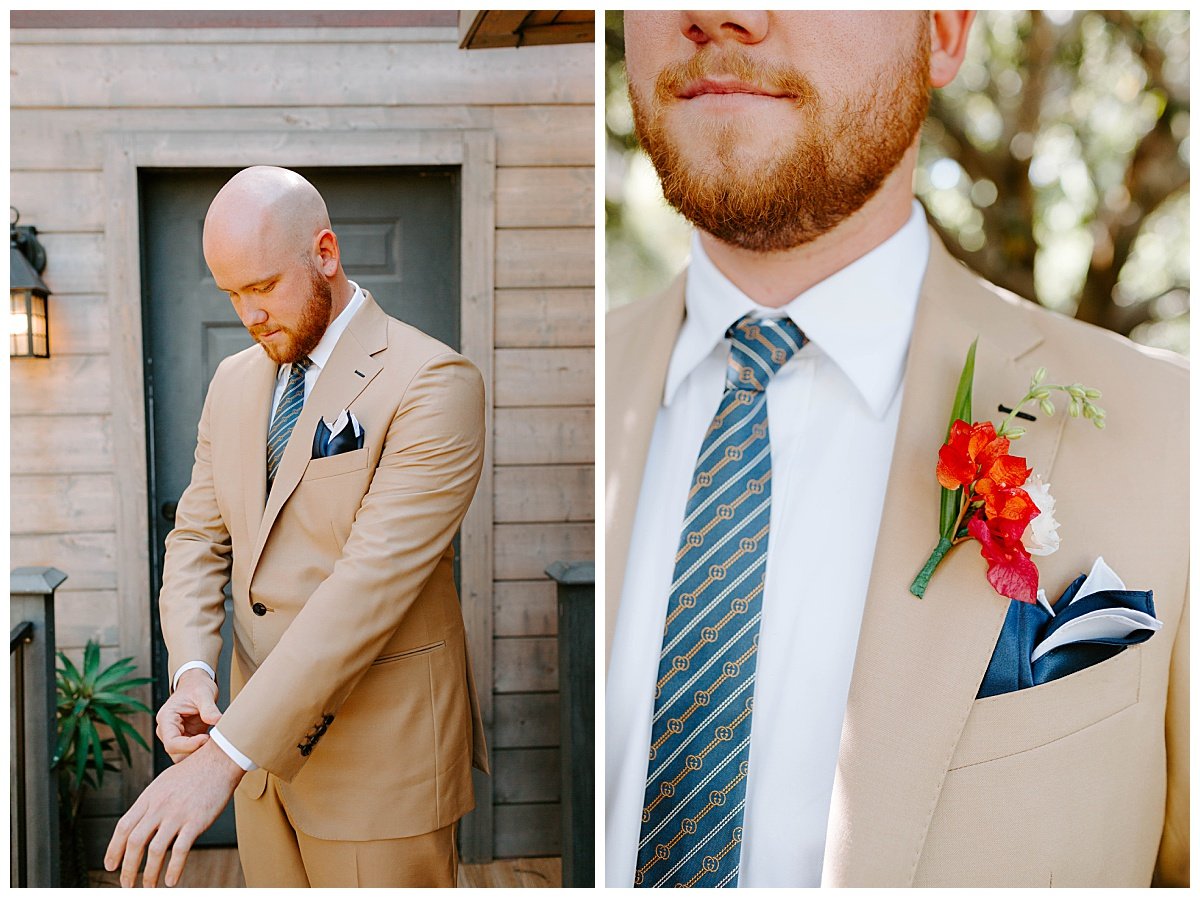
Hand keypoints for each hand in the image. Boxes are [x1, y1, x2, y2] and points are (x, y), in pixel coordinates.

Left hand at [104, 739, 244, 886]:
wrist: (220, 759)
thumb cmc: (195, 770)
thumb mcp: (164, 782)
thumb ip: (152, 802)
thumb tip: (143, 822)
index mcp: (149, 797)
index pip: (123, 827)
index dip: (114, 849)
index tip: (111, 865)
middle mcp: (159, 806)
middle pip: (135, 842)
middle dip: (128, 869)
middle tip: (126, 884)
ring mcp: (177, 814)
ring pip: (155, 850)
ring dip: (148, 874)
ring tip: (148, 887)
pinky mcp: (196, 821)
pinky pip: (180, 850)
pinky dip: (174, 869)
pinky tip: (171, 881)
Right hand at [156, 669, 220, 762]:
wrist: (196, 684)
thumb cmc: (197, 686)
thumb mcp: (204, 693)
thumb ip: (209, 708)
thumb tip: (217, 721)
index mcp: (166, 719)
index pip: (172, 743)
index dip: (189, 746)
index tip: (206, 738)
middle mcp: (167, 730)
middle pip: (176, 754)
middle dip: (194, 753)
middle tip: (214, 745)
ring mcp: (176, 736)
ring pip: (183, 756)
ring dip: (198, 754)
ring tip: (215, 744)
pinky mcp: (187, 738)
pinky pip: (191, 752)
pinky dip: (202, 752)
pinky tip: (214, 744)